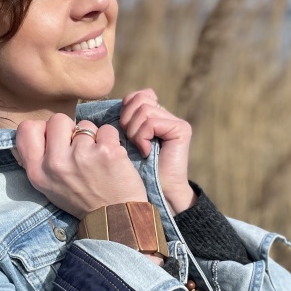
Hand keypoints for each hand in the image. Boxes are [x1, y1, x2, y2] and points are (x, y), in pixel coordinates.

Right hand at [12, 114, 147, 219]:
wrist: (115, 218)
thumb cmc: (82, 200)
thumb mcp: (49, 186)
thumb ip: (39, 159)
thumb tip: (35, 129)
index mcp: (37, 172)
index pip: (26, 128)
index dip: (43, 128)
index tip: (55, 140)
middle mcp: (56, 163)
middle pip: (57, 120)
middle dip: (70, 130)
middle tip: (79, 150)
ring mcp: (81, 155)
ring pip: (85, 124)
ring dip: (92, 138)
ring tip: (96, 160)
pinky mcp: (106, 151)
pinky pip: (106, 129)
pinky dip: (110, 140)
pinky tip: (111, 158)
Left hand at [120, 89, 196, 215]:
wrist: (154, 194)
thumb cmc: (134, 173)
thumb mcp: (123, 143)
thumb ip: (122, 123)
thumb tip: (110, 107)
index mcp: (154, 117)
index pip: (137, 96)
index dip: (124, 108)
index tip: (121, 129)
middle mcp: (167, 116)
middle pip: (139, 99)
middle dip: (126, 119)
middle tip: (128, 140)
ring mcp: (175, 122)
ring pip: (144, 110)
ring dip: (134, 131)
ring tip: (138, 148)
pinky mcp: (181, 129)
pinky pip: (151, 123)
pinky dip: (142, 137)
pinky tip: (146, 152)